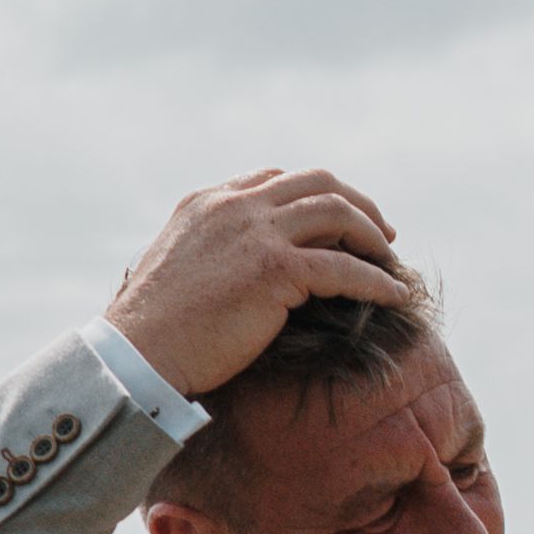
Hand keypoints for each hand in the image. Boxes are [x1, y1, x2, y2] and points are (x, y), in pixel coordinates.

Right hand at [101, 168, 419, 396]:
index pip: (276, 180)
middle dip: (358, 205)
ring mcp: (256, 233)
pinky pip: (345, 267)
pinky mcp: (274, 270)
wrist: (137, 353)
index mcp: (208, 201)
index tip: (342, 219)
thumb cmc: (153, 328)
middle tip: (383, 234)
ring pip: (339, 214)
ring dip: (374, 236)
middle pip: (318, 183)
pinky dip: (378, 281)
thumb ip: (210, 249)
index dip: (317, 196)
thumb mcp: (178, 267)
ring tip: (392, 262)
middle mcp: (234, 207)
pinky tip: (396, 296)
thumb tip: (237, 265)